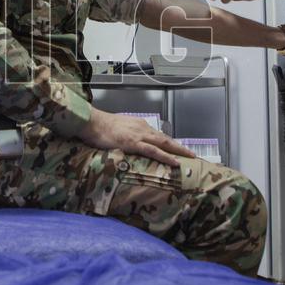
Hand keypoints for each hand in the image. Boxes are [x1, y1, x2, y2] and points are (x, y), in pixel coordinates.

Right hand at [77, 108, 195, 166]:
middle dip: (180, 147)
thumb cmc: (100, 127)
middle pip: (165, 139)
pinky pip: (153, 151)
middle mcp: (143, 128)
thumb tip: (129, 143)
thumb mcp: (118, 129)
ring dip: (178, 151)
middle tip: (192, 155)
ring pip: (164, 144)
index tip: (179, 150)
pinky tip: (175, 162)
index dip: (170, 144)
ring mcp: (139, 135)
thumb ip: (126, 135)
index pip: (158, 136)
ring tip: (190, 158)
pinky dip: (165, 156)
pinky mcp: (134, 143)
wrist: (92, 122)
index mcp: (139, 125)